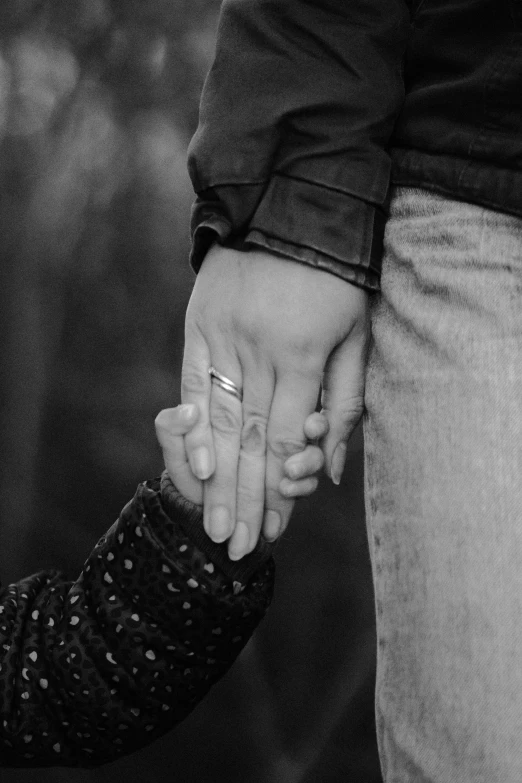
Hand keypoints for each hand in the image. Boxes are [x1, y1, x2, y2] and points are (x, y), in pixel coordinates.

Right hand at [181, 245, 369, 558]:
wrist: (289, 205)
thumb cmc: (335, 275)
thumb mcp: (357, 333)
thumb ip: (345, 400)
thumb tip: (331, 467)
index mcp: (303, 355)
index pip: (287, 439)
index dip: (280, 490)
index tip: (274, 532)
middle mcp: (259, 352)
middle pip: (251, 441)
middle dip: (244, 500)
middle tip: (236, 548)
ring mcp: (224, 337)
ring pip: (219, 421)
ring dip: (215, 478)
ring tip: (213, 523)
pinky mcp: (199, 324)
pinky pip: (191, 381)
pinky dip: (190, 426)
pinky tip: (190, 465)